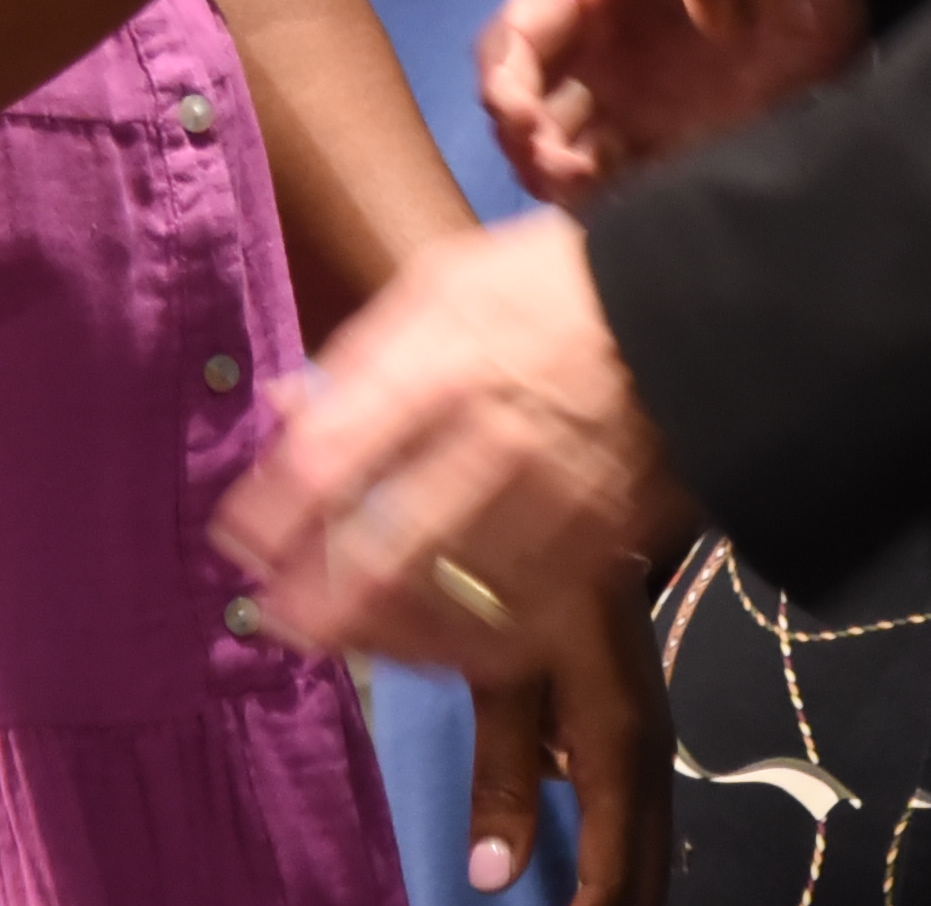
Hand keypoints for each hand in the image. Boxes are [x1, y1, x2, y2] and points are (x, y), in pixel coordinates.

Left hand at [212, 212, 686, 674]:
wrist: (693, 313)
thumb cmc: (551, 284)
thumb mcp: (445, 283)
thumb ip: (361, 354)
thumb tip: (281, 404)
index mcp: (440, 364)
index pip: (331, 459)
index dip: (274, 515)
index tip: (236, 544)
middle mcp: (490, 441)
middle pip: (383, 551)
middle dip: (315, 601)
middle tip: (274, 621)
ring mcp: (550, 504)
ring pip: (450, 601)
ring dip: (382, 632)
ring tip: (339, 638)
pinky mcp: (600, 548)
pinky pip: (521, 625)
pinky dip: (465, 647)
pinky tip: (431, 647)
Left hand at [471, 573, 670, 901]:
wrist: (596, 505)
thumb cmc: (538, 585)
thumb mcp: (505, 679)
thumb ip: (503, 777)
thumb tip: (493, 878)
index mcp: (619, 751)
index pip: (616, 874)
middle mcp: (649, 757)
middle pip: (648, 868)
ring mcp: (651, 741)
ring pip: (650, 842)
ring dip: (623, 887)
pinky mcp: (639, 726)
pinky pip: (639, 812)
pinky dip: (621, 854)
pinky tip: (590, 874)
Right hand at [482, 0, 865, 205]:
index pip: (519, 33)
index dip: (505, 75)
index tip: (520, 113)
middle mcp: (594, 45)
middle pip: (519, 103)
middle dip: (520, 140)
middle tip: (560, 168)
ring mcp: (626, 95)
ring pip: (553, 150)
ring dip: (551, 177)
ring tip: (586, 189)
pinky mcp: (665, 137)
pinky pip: (610, 183)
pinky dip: (597, 202)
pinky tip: (618, 210)